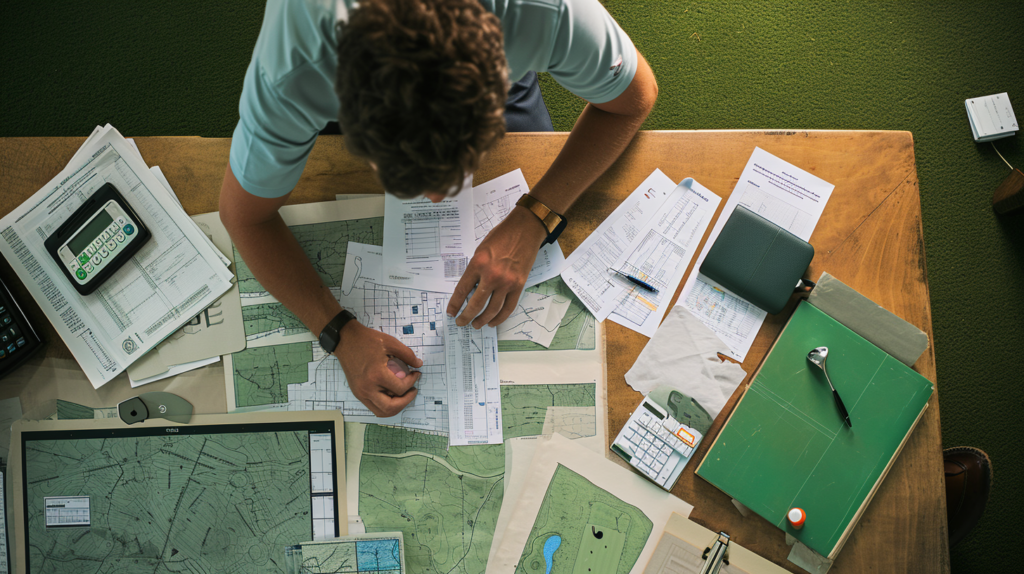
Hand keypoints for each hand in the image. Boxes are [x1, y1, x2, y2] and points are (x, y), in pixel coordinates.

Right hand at [335, 320, 423, 416]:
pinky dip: (385, 405)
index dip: (412, 381)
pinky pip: (373, 407)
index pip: (400, 388)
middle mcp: (367, 388)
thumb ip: (407, 354)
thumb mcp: (390, 343)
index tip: (416, 373)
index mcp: (376, 375)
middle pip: (391, 407)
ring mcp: (361, 393)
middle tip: (413, 390)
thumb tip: (419, 364)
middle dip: (406, 400)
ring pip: (381, 412)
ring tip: (403, 395)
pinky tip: (392, 393)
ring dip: (395, 406)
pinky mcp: (358, 393)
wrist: (345, 340)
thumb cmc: (366, 340)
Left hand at [447, 205, 547, 327]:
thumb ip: (475, 269)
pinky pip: (508, 307)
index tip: (451, 312)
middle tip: (461, 322)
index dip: (455, 304)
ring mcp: (507, 282)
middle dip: (466, 316)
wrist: (525, 229)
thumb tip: (469, 289)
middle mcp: (492, 275)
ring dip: (482, 320)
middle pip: (475, 304)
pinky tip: (493, 322)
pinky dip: (500, 317)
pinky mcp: (519, 285)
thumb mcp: (481, 250)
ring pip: (492, 310)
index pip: (462, 290)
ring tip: (476, 324)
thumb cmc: (502, 236)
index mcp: (478, 264)